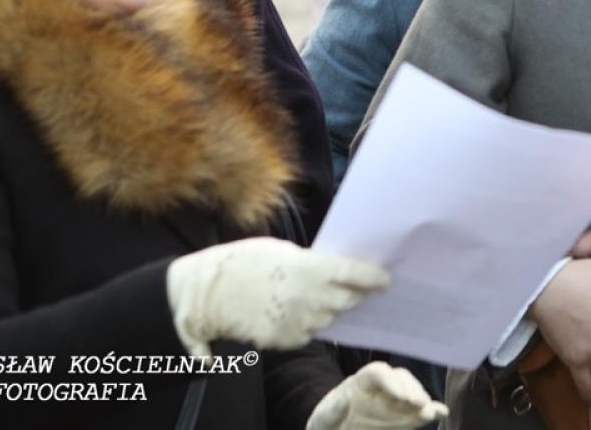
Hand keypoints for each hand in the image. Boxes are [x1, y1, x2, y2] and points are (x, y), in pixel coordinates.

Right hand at [166, 237, 388, 358]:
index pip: (355, 275)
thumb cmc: (242, 262)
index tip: (386, 280)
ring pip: (327, 320)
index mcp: (309, 269)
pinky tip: (290, 312)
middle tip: (354, 290)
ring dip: (327, 311)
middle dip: (353, 296)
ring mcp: (295, 322)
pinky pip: (306, 334)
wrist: (204, 291)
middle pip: (347, 302)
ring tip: (311, 299)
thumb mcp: (281, 251)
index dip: (374, 278)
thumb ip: (311, 263)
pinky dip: (305, 325)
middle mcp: (308, 298)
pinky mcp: (282, 341)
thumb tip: (333, 270)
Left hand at [307, 362, 446, 429]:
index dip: (390, 381)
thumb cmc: (328, 422)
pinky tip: (442, 412)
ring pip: (412, 391)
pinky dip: (433, 409)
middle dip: (411, 389)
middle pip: (400, 378)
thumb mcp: (324, 417)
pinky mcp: (404, 414)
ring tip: (428, 412)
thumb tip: (346, 398)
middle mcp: (382, 386)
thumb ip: (333, 408)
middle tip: (418, 403)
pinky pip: (421, 409)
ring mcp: (395, 400)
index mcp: (361, 382)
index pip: (378, 372)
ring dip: (421, 400)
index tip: (399, 396)